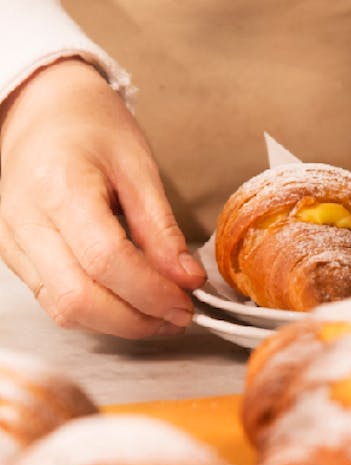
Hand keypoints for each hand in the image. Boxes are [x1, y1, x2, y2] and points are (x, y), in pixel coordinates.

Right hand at [0, 58, 205, 337]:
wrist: (41, 109)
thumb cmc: (93, 127)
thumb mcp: (138, 167)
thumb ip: (161, 227)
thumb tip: (188, 279)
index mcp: (60, 187)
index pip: (106, 259)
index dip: (152, 291)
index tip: (188, 300)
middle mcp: (25, 220)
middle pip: (78, 297)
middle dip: (137, 319)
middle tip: (180, 315)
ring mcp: (12, 241)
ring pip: (63, 309)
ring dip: (119, 323)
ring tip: (161, 314)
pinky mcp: (13, 255)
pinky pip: (54, 301)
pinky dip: (97, 313)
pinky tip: (130, 304)